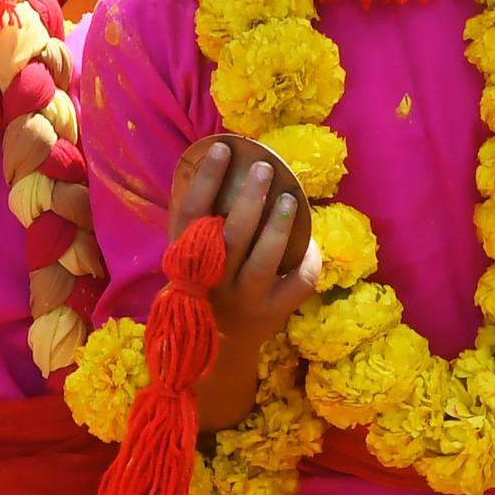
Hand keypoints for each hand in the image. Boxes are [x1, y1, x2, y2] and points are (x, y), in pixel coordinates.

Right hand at [170, 141, 318, 349]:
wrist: (220, 346)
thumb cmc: (207, 282)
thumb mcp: (191, 254)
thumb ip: (201, 218)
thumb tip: (226, 158)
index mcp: (186, 259)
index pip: (191, 214)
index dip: (206, 180)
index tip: (224, 148)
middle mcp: (212, 281)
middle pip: (230, 237)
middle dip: (249, 199)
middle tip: (265, 168)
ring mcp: (243, 300)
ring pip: (263, 262)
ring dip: (278, 227)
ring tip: (289, 198)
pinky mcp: (271, 314)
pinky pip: (295, 284)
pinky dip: (306, 260)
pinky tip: (308, 241)